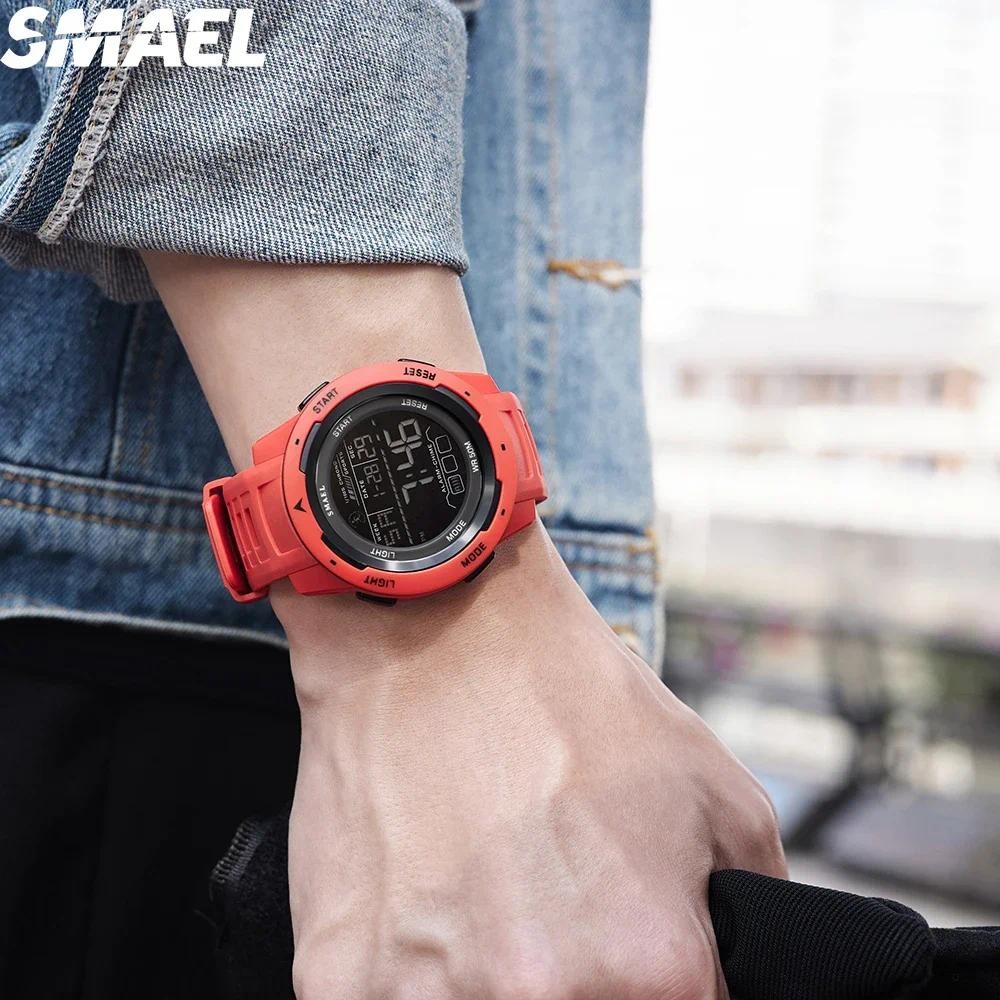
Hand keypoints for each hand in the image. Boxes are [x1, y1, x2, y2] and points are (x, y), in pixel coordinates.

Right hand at [279, 523, 785, 999]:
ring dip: (489, 975)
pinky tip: (425, 891)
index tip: (632, 946)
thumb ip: (752, 912)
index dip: (665, 981)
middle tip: (555, 901)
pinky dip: (413, 967)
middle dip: (580, 977)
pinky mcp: (343, 979)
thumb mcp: (718, 792)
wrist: (435, 631)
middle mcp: (541, 998)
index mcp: (651, 966)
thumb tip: (739, 977)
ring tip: (483, 889)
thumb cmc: (568, 698)